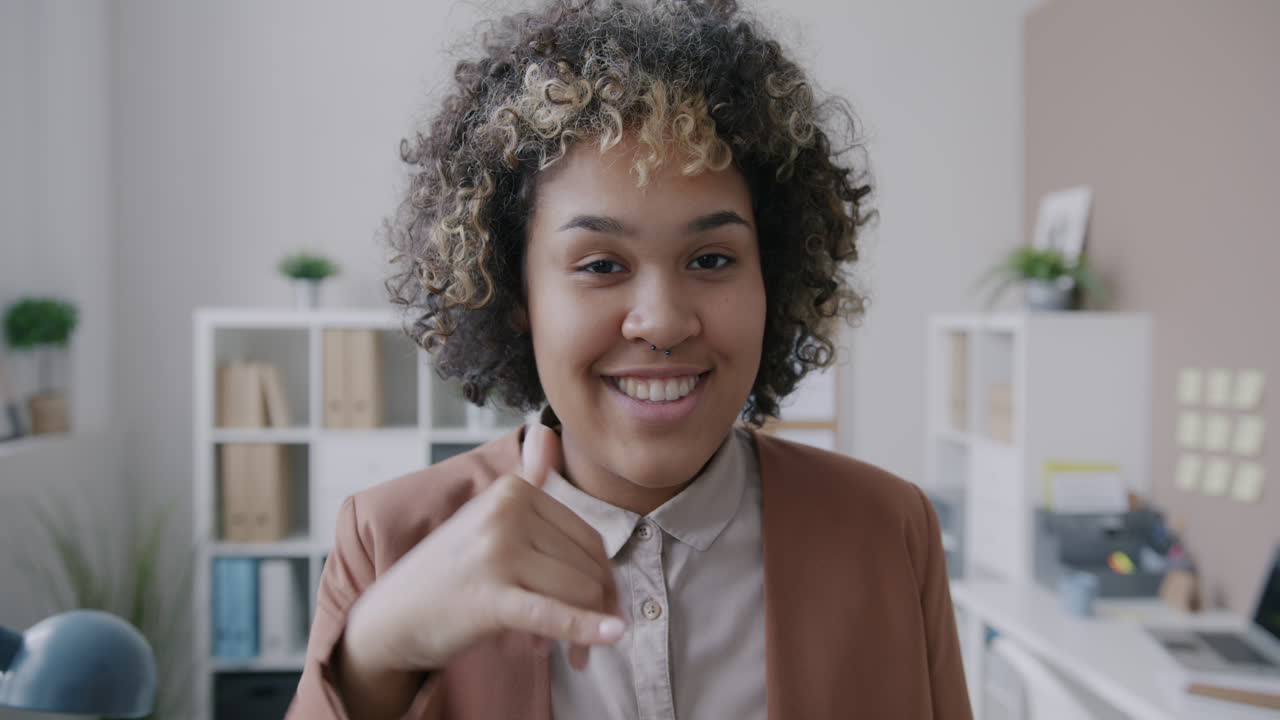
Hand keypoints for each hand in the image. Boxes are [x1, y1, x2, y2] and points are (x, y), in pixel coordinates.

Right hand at [343, 423, 624, 673]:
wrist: (390, 618)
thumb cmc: (448, 573)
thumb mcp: (485, 516)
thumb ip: (525, 477)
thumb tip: (548, 433)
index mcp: (512, 491)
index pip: (588, 538)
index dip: (602, 578)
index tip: (598, 607)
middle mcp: (506, 513)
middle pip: (589, 566)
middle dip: (596, 608)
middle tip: (583, 640)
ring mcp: (497, 552)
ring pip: (581, 592)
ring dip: (585, 632)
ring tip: (570, 652)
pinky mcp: (490, 597)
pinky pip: (554, 615)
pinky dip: (586, 630)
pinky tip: (610, 637)